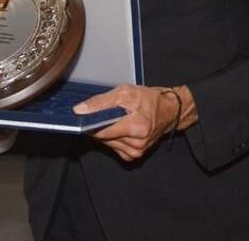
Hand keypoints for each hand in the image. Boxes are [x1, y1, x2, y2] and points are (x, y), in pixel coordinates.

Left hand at [73, 84, 195, 161]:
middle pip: (103, 138)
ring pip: (107, 143)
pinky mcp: (134, 155)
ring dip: (108, 132)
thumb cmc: (150, 100)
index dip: (91, 123)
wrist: (168, 111)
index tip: (87, 117)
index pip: (101, 132)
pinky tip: (121, 129)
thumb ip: (100, 102)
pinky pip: (114, 147)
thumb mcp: (124, 92)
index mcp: (136, 128)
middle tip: (111, 114)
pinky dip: (114, 138)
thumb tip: (80, 110)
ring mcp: (136, 151)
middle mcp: (137, 143)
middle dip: (102, 125)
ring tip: (119, 120)